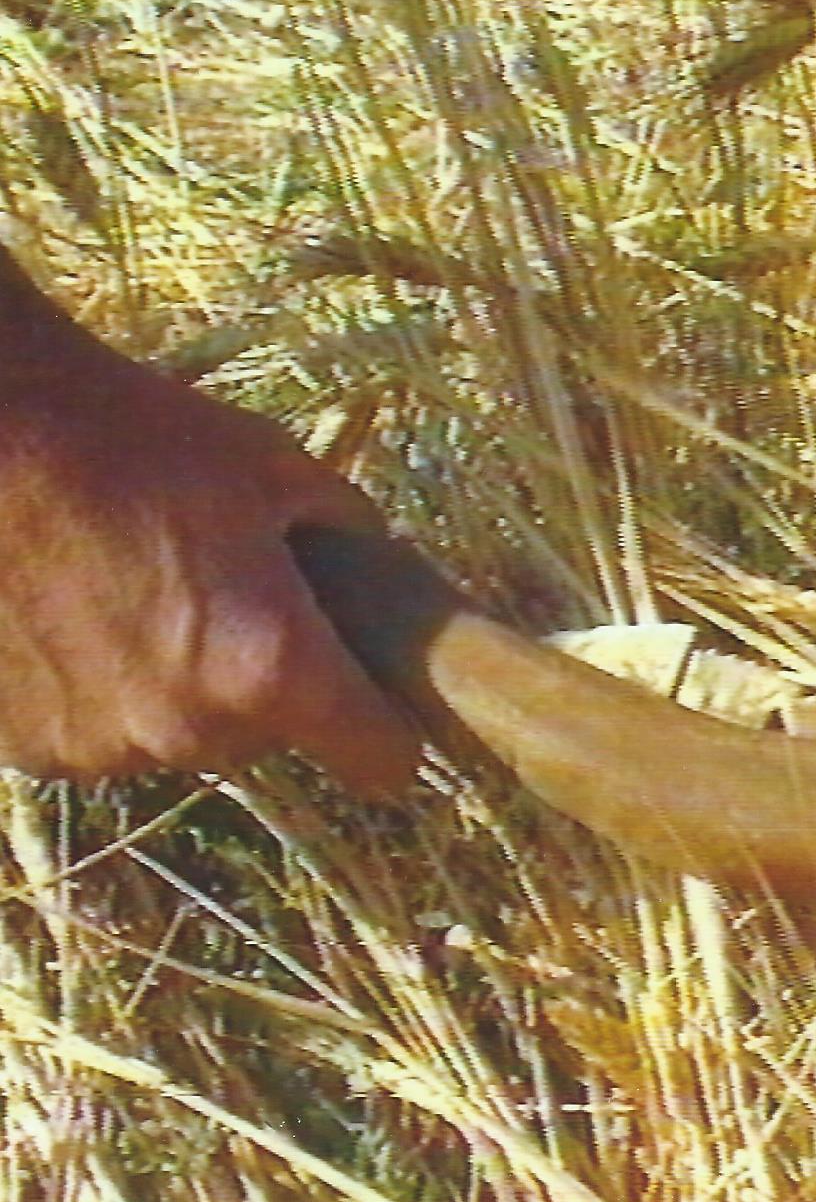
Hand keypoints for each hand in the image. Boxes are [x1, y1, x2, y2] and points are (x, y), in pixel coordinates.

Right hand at [0, 260, 419, 798]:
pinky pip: (102, 733)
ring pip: (185, 737)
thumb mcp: (277, 469)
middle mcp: (189, 730)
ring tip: (144, 593)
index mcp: (271, 670)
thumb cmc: (135, 440)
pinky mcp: (28, 747)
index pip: (381, 761)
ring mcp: (100, 747)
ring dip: (182, 689)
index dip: (394, 732)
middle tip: (235, 598)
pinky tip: (81, 613)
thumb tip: (381, 565)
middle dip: (270, 684)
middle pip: (273, 740)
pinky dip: (104, 692)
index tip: (387, 707)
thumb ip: (350, 533)